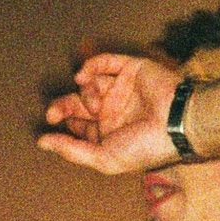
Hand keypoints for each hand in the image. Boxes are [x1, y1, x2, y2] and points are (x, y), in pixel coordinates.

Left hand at [38, 52, 185, 174]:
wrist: (177, 123)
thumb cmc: (144, 147)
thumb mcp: (104, 158)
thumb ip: (72, 150)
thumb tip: (41, 142)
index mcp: (108, 133)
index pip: (77, 124)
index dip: (63, 122)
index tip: (53, 124)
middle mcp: (113, 110)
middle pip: (77, 103)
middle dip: (63, 106)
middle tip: (53, 113)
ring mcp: (122, 89)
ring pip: (90, 84)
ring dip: (86, 92)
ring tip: (97, 104)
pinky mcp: (131, 69)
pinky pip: (104, 62)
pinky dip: (91, 66)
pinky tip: (83, 76)